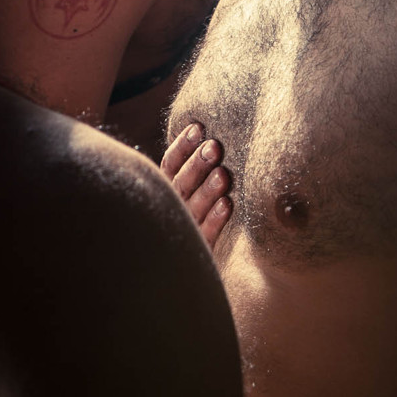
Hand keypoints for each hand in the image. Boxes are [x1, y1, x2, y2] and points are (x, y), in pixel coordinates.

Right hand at [161, 123, 231, 248]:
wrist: (188, 268)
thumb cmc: (200, 214)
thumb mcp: (192, 187)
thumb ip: (196, 166)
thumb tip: (206, 130)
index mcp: (169, 189)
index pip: (170, 164)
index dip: (182, 146)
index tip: (198, 128)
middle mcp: (173, 208)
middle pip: (181, 183)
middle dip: (197, 164)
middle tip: (215, 147)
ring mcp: (184, 230)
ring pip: (194, 207)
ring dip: (208, 189)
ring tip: (223, 174)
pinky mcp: (200, 252)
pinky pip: (206, 234)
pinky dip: (215, 219)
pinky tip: (227, 204)